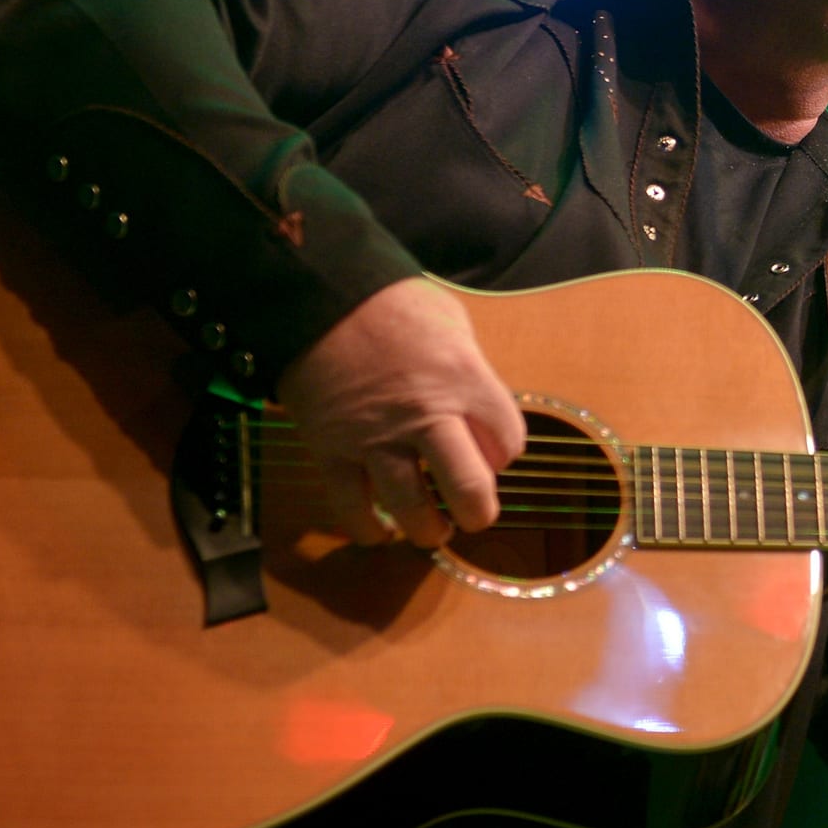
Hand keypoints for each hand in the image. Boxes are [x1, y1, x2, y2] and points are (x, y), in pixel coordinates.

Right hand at [274, 277, 526, 546]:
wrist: (320, 293)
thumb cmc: (393, 302)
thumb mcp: (453, 324)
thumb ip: (471, 372)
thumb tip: (479, 412)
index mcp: (465, 381)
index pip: (507, 442)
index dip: (505, 453)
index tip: (494, 453)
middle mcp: (426, 416)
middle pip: (468, 487)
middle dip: (479, 512)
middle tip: (476, 516)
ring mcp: (376, 438)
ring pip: (412, 508)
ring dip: (428, 529)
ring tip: (434, 531)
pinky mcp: (331, 450)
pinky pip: (352, 507)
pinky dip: (368, 529)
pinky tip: (381, 533)